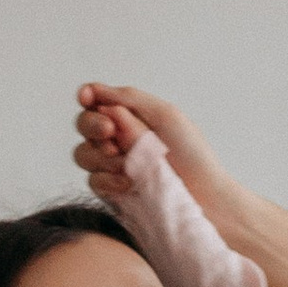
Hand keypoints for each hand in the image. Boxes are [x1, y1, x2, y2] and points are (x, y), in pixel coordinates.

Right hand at [76, 84, 216, 206]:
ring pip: (83, 154)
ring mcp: (113, 166)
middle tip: (110, 131)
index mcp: (130, 116)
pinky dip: (109, 179)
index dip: (87, 96)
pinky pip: (93, 181)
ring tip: (129, 164)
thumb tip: (94, 90)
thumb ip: (129, 99)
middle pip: (83, 125)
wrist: (204, 196)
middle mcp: (117, 139)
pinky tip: (130, 183)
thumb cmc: (192, 154)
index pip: (96, 101)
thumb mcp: (165, 116)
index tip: (86, 97)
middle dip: (92, 124)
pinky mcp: (112, 192)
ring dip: (103, 156)